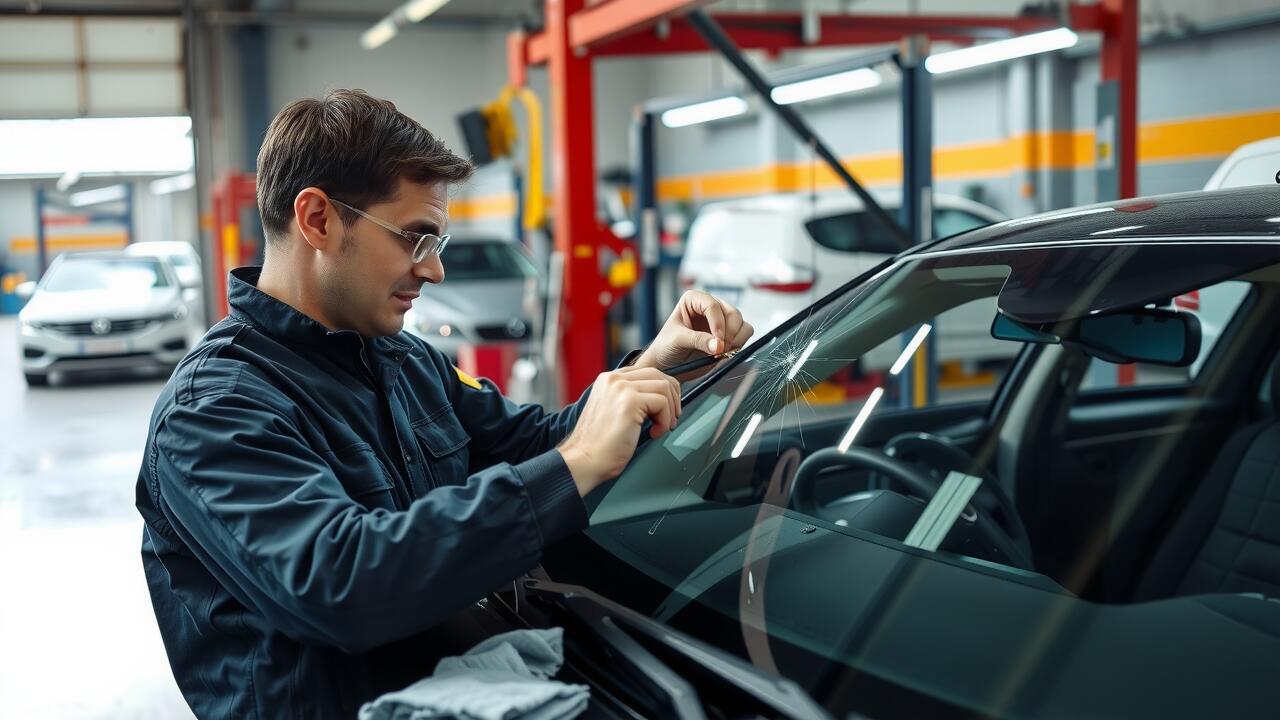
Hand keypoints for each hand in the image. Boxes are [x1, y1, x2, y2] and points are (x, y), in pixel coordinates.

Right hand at [558, 366, 681, 495]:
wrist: (585, 460)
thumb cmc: (600, 445)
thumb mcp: (615, 411)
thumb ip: (631, 398)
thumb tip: (661, 398)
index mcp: (609, 379)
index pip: (647, 372)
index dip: (663, 391)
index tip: (665, 411)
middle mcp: (614, 379)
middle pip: (659, 375)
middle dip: (672, 398)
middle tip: (670, 420)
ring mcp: (621, 388)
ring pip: (664, 387)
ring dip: (669, 412)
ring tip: (659, 428)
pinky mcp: (629, 401)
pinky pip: (663, 403)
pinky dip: (665, 421)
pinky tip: (653, 433)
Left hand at [634, 290, 753, 378]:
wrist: (667, 364)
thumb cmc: (666, 347)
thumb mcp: (677, 341)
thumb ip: (698, 340)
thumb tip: (718, 345)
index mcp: (693, 300)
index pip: (712, 305)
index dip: (717, 322)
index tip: (717, 340)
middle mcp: (709, 307)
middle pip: (732, 313)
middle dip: (729, 332)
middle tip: (720, 348)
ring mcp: (720, 321)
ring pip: (741, 323)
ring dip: (736, 338)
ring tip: (722, 351)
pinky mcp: (728, 334)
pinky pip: (744, 333)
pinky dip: (740, 343)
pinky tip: (726, 352)